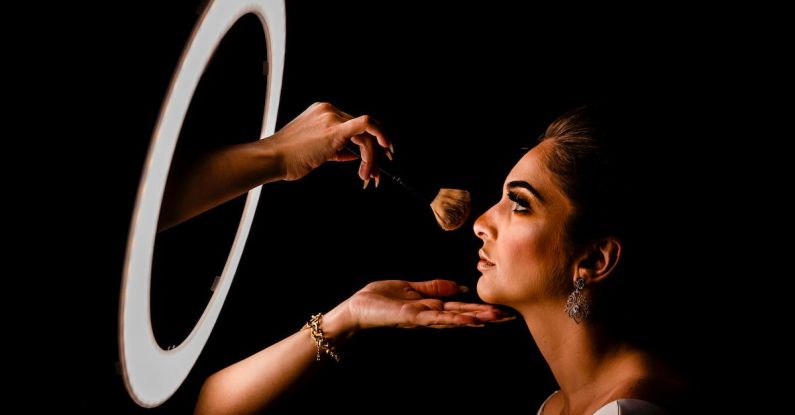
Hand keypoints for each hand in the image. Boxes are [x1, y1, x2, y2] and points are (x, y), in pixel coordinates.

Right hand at [265, 102, 391, 183]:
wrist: (273, 159)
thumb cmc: (289, 157)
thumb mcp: (317, 150)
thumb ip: (337, 149)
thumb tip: (354, 154)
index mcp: (323, 112)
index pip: (354, 125)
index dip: (368, 141)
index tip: (377, 153)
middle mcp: (329, 111)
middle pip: (363, 129)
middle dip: (375, 150)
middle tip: (377, 169)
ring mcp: (331, 117)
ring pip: (365, 133)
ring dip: (371, 157)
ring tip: (367, 174)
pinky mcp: (334, 129)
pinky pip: (364, 125)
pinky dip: (378, 135)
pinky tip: (384, 147)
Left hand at [342, 279, 511, 330]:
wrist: (357, 307)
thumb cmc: (379, 299)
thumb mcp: (411, 288)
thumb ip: (435, 287)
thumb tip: (461, 287)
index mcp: (431, 306)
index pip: (461, 308)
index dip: (481, 308)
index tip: (502, 310)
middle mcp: (430, 315)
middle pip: (464, 315)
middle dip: (486, 317)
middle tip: (511, 317)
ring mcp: (423, 318)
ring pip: (455, 319)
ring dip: (476, 319)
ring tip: (497, 318)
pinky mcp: (412, 318)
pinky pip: (437, 318)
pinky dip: (454, 320)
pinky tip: (470, 321)